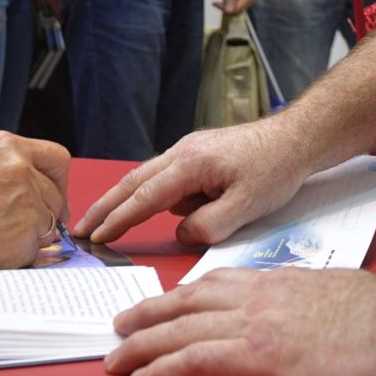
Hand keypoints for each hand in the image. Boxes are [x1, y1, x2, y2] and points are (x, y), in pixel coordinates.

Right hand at [0, 131, 70, 273]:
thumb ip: (1, 175)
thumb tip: (30, 195)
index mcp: (4, 146)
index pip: (56, 159)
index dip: (57, 183)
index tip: (51, 198)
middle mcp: (20, 167)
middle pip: (54, 196)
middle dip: (42, 214)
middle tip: (19, 232)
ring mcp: (25, 200)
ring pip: (47, 225)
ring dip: (29, 237)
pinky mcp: (24, 234)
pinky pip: (36, 250)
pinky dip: (19, 256)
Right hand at [74, 119, 313, 246]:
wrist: (296, 138)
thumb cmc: (275, 168)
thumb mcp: (245, 207)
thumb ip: (208, 226)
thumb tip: (181, 234)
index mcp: (190, 164)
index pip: (144, 198)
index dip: (118, 220)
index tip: (96, 237)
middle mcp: (182, 152)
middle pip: (133, 182)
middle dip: (105, 206)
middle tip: (80, 227)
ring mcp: (188, 151)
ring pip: (148, 179)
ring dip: (127, 201)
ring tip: (105, 222)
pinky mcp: (197, 155)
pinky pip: (169, 179)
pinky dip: (156, 195)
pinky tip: (176, 210)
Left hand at [105, 268, 375, 375]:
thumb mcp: (346, 301)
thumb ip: (319, 307)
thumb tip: (316, 323)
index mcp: (284, 284)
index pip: (218, 285)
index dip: (182, 297)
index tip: (162, 306)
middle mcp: (263, 297)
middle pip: (187, 302)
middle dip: (148, 316)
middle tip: (119, 328)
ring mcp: (260, 325)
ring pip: (181, 329)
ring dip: (142, 344)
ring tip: (116, 359)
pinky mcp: (263, 357)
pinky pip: (197, 361)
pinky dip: (164, 370)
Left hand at [218, 0, 255, 15]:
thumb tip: (229, 11)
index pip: (237, 9)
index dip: (225, 8)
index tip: (215, 3)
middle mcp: (250, 1)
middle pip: (236, 10)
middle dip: (226, 6)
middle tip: (216, 1)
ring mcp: (248, 2)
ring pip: (235, 9)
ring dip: (227, 4)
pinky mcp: (244, 2)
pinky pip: (235, 6)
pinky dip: (229, 3)